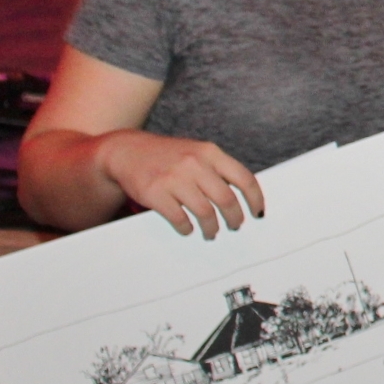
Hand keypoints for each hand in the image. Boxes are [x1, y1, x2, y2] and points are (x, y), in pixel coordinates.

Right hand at [98, 131, 265, 237]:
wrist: (126, 151)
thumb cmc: (168, 156)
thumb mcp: (196, 152)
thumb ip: (217, 170)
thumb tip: (243, 199)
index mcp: (210, 152)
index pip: (244, 178)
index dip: (255, 199)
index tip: (258, 213)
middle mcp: (194, 163)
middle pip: (226, 199)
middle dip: (235, 218)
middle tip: (235, 227)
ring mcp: (174, 178)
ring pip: (205, 212)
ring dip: (212, 228)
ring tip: (212, 232)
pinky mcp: (155, 192)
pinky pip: (180, 218)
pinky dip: (187, 228)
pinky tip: (187, 229)